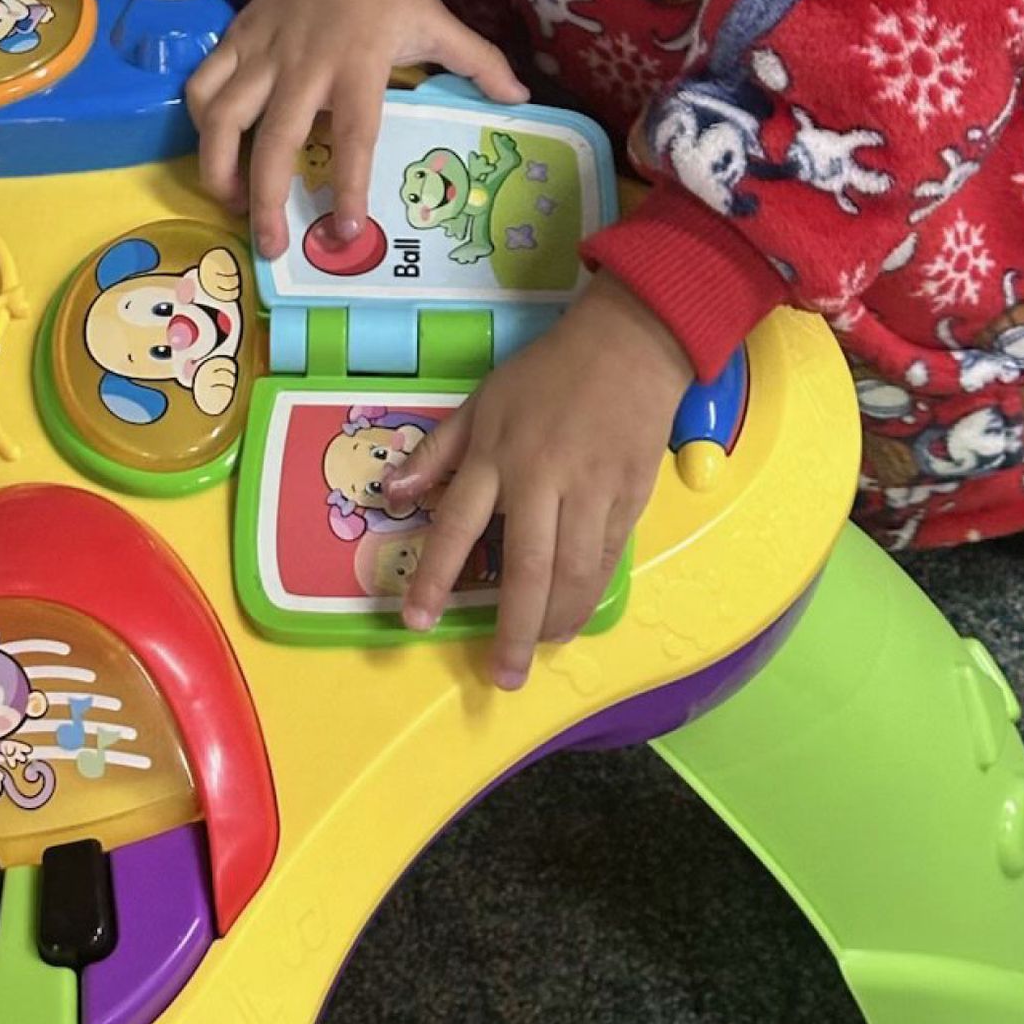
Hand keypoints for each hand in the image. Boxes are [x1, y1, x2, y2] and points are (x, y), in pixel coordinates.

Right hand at [186, 0, 526, 256]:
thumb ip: (477, 61)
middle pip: (274, 138)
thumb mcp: (436, 19)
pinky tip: (215, 150)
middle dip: (268, 198)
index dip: (347, 185)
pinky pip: (202, 85)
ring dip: (219, 167)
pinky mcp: (234, 39)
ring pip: (221, 115)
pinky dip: (199, 122)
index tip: (345, 231)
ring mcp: (262, 51)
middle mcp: (304, 62)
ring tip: (234, 203)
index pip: (353, 135)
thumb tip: (519, 100)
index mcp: (359, 63)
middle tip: (272, 244)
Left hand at [387, 280, 692, 688]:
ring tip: (538, 652)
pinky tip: (574, 618)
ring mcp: (592, 490)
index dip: (434, 576)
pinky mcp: (630, 497)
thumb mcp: (482, 400)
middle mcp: (542, 477)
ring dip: (556, 621)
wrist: (629, 346)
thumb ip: (438, 451)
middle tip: (503, 676)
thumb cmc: (547, 374)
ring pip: (574, 572)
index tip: (416, 622)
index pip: (458, 525)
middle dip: (514, 630)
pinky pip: (608, 559)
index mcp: (498, 453)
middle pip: (528, 568)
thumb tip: (393, 493)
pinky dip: (590, 595)